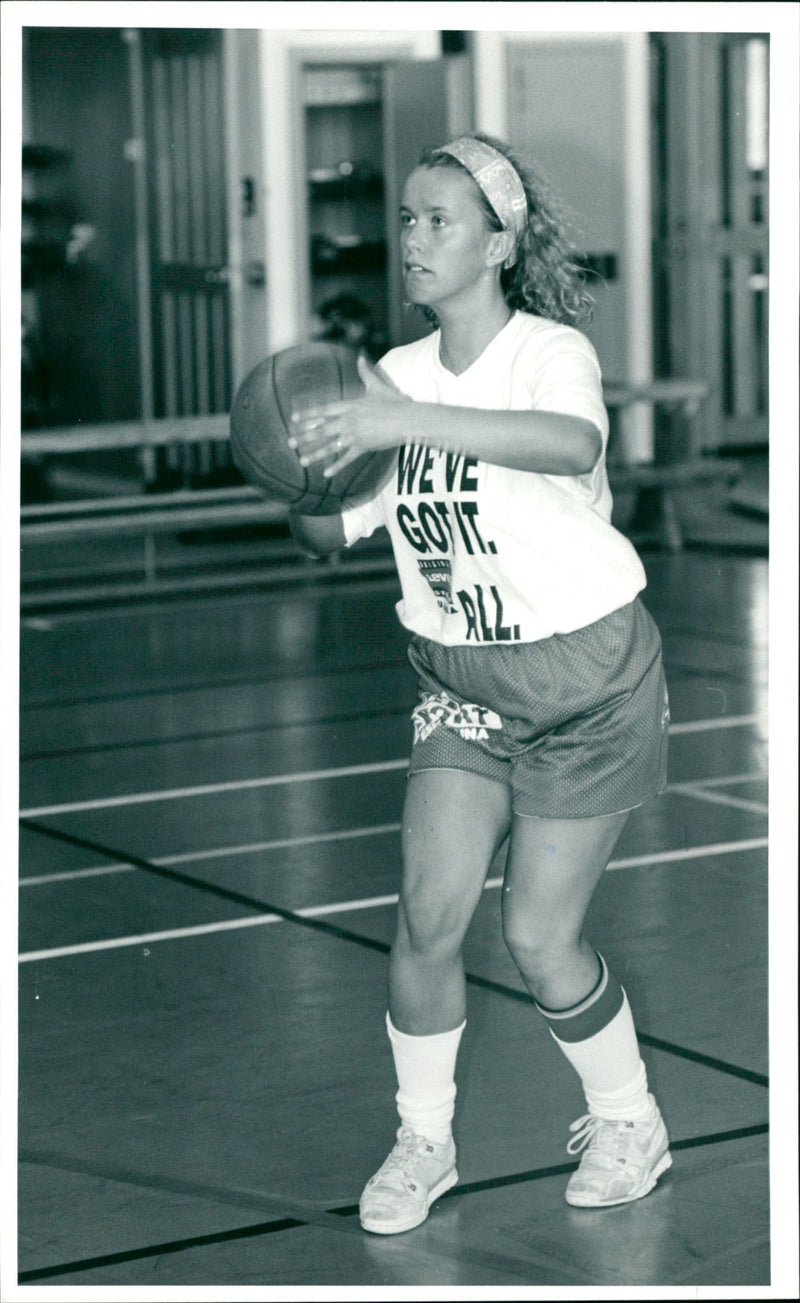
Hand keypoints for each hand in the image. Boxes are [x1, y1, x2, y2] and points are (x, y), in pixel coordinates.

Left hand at [289, 355, 409, 477]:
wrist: (408, 420)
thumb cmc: (395, 402)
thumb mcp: (378, 386)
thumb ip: (366, 373)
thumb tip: (361, 356)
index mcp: (350, 406)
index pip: (323, 410)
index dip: (308, 415)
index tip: (295, 419)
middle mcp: (348, 421)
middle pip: (322, 430)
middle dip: (305, 437)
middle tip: (290, 443)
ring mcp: (355, 435)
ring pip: (330, 446)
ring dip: (315, 454)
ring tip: (301, 460)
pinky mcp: (363, 447)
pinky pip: (346, 459)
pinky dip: (336, 466)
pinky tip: (325, 473)